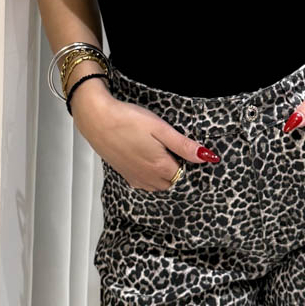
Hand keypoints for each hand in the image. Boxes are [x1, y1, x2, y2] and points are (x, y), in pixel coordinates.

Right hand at [75, 92, 219, 190]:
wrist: (97, 119)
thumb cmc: (128, 120)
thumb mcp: (161, 129)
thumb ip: (184, 145)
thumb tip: (206, 157)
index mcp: (160, 166)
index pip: (184, 173)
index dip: (187, 161)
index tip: (183, 149)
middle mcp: (147, 177)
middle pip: (171, 182)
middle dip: (176, 171)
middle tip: (172, 150)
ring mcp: (134, 177)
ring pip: (157, 186)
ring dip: (163, 176)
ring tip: (160, 154)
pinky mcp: (124, 174)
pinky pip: (143, 184)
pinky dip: (149, 177)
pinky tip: (146, 160)